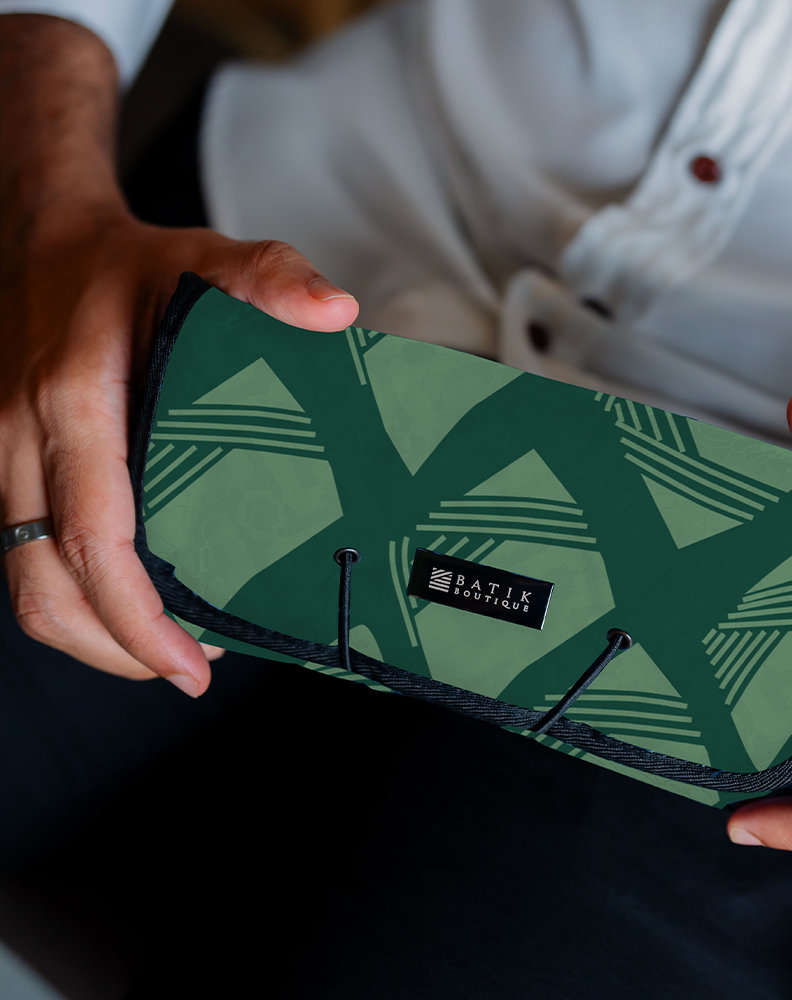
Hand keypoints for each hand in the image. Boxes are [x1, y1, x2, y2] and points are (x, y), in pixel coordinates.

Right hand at [0, 208, 358, 693]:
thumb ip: (273, 280)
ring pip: (27, 585)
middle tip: (193, 672)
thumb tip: (337, 313)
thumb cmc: (133, 265)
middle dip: (116, 650)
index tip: (190, 664)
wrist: (44, 243)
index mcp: (75, 401)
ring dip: (94, 636)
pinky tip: (139, 605)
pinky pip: (26, 559)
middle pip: (48, 586)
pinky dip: (78, 600)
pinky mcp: (11, 472)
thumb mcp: (210, 258)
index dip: (137, 619)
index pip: (95, 538)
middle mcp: (24, 440)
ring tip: (172, 652)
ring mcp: (7, 461)